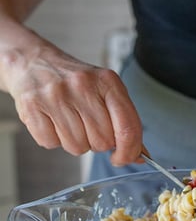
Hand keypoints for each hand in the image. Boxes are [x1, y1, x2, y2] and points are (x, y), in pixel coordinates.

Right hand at [1, 41, 141, 165]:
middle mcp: (82, 86)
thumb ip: (124, 121)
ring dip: (76, 142)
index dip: (130, 151)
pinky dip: (54, 140)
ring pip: (78, 147)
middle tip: (88, 126)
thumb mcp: (105, 91)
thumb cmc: (75, 82)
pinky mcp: (32, 106)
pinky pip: (51, 144)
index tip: (124, 158)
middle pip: (103, 141)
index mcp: (107, 81)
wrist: (32, 62)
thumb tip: (139, 155)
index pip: (128, 127)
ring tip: (69, 121)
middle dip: (98, 143)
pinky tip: (52, 121)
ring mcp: (55, 95)